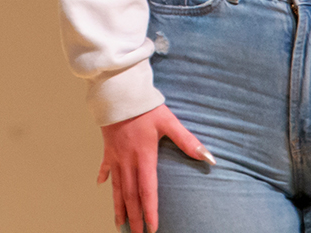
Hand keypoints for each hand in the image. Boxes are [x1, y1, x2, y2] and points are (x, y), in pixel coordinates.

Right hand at [97, 104, 210, 232]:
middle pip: (131, 194)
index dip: (150, 211)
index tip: (152, 227)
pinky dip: (104, 177)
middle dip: (135, 216)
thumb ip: (188, 141)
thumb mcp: (169, 122)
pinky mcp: (108, 147)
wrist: (118, 92)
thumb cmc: (144, 106)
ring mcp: (116, 155)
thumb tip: (209, 158)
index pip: (148, 190)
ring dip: (119, 205)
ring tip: (119, 222)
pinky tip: (101, 187)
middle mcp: (128, 160)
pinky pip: (105, 167)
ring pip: (117, 186)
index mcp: (144, 157)